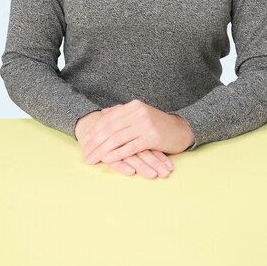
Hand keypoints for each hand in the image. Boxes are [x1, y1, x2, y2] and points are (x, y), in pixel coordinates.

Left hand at [80, 99, 194, 165]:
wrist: (181, 129)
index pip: (108, 119)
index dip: (95, 131)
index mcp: (133, 106)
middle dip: (95, 143)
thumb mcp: (139, 113)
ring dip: (102, 150)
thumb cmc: (158, 124)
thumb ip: (121, 112)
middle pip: (110, 129)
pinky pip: (130, 147)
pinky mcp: (152, 137)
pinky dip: (117, 154)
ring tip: (92, 158)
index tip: (84, 142)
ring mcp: (145, 124)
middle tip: (85, 154)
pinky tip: (107, 159)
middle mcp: (138, 113)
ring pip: (118, 138)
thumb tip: (103, 113)